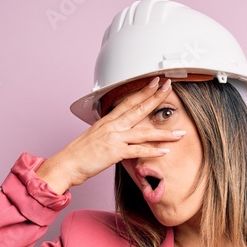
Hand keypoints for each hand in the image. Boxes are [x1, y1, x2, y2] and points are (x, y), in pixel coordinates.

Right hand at [35, 77, 186, 193]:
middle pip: (138, 109)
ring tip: (180, 132)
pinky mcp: (114, 152)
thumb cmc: (80, 153)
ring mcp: (114, 138)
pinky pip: (137, 151)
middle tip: (168, 88)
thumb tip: (120, 131)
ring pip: (143, 131)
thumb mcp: (96, 136)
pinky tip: (165, 150)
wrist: (67, 164)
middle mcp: (112, 126)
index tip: (155, 83)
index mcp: (108, 121)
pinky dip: (152, 150)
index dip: (143, 91)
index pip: (128, 101)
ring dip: (163, 132)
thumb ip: (110, 131)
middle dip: (155, 98)